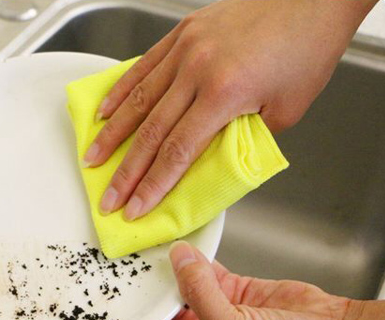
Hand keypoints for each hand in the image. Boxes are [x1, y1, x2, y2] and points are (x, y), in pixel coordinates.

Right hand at [84, 0, 377, 220]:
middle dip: (126, 171)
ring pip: (138, 99)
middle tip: (109, 197)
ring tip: (92, 158)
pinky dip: (121, 90)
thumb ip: (243, 136)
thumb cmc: (306, 49)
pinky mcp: (182, 33)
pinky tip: (105, 111)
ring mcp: (185, 48)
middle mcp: (197, 69)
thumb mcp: (286, 110)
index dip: (153, 185)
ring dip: (112, 134)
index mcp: (225, 92)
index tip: (136, 207)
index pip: (177, 151)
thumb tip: (213, 154)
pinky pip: (143, 66)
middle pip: (150, 132)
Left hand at [132, 241, 384, 319]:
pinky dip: (195, 258)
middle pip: (158, 309)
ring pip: (180, 285)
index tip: (109, 297)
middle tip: (129, 262)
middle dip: (147, 288)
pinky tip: (184, 246)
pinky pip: (203, 270)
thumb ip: (199, 293)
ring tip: (153, 248)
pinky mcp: (230, 290)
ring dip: (171, 269)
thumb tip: (178, 262)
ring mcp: (213, 311)